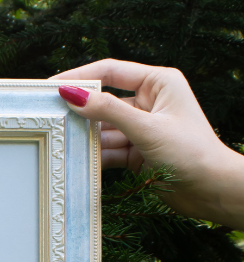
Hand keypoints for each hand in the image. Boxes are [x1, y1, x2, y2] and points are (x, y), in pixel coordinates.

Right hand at [50, 59, 243, 227]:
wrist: (212, 190)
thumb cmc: (190, 152)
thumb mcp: (147, 128)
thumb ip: (108, 110)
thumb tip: (71, 94)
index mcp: (158, 83)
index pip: (111, 71)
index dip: (81, 77)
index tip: (53, 86)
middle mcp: (149, 102)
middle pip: (105, 101)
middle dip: (80, 111)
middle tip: (49, 115)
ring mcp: (142, 128)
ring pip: (104, 129)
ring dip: (85, 137)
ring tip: (59, 141)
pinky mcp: (138, 152)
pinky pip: (109, 150)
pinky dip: (95, 156)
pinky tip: (76, 160)